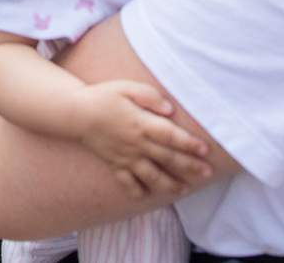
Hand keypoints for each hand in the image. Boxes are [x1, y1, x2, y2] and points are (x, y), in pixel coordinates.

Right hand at [73, 80, 210, 199]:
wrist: (75, 113)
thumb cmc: (104, 96)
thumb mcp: (127, 88)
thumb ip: (149, 96)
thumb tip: (170, 109)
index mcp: (141, 123)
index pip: (170, 136)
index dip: (189, 144)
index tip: (205, 150)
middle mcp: (136, 144)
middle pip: (167, 158)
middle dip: (189, 167)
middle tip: (207, 174)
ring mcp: (125, 157)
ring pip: (151, 176)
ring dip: (169, 184)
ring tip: (184, 190)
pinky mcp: (114, 164)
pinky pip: (127, 183)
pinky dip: (137, 191)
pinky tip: (148, 196)